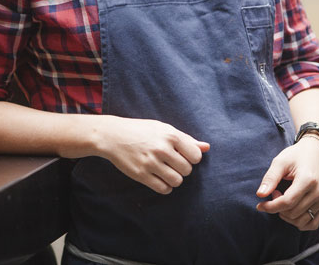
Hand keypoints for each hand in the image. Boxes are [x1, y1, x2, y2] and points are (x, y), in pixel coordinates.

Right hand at [88, 116, 209, 193]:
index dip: (191, 158)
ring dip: (174, 179)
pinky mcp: (141, 174)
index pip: (196, 156)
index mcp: (170, 135)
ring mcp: (151, 162)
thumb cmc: (140, 130)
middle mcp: (162, 149)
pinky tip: (159, 178)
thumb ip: (186, 139)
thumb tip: (207, 147)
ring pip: (177, 181)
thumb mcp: (163, 128)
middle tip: (171, 163)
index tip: (182, 155)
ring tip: (165, 171)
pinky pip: (163, 189)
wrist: (112, 135)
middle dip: (182, 169)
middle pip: (187, 170)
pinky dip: (165, 187)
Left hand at [255, 137, 318, 230]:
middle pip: (293, 212)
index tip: (260, 205)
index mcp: (308, 180)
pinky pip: (312, 224)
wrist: (317, 152)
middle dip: (278, 207)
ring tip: (283, 199)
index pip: (287, 202)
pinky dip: (299, 223)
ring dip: (287, 216)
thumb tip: (260, 194)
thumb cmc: (297, 155)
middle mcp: (318, 192)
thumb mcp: (281, 161)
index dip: (270, 206)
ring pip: (301, 221)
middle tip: (274, 192)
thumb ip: (270, 178)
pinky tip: (291, 211)